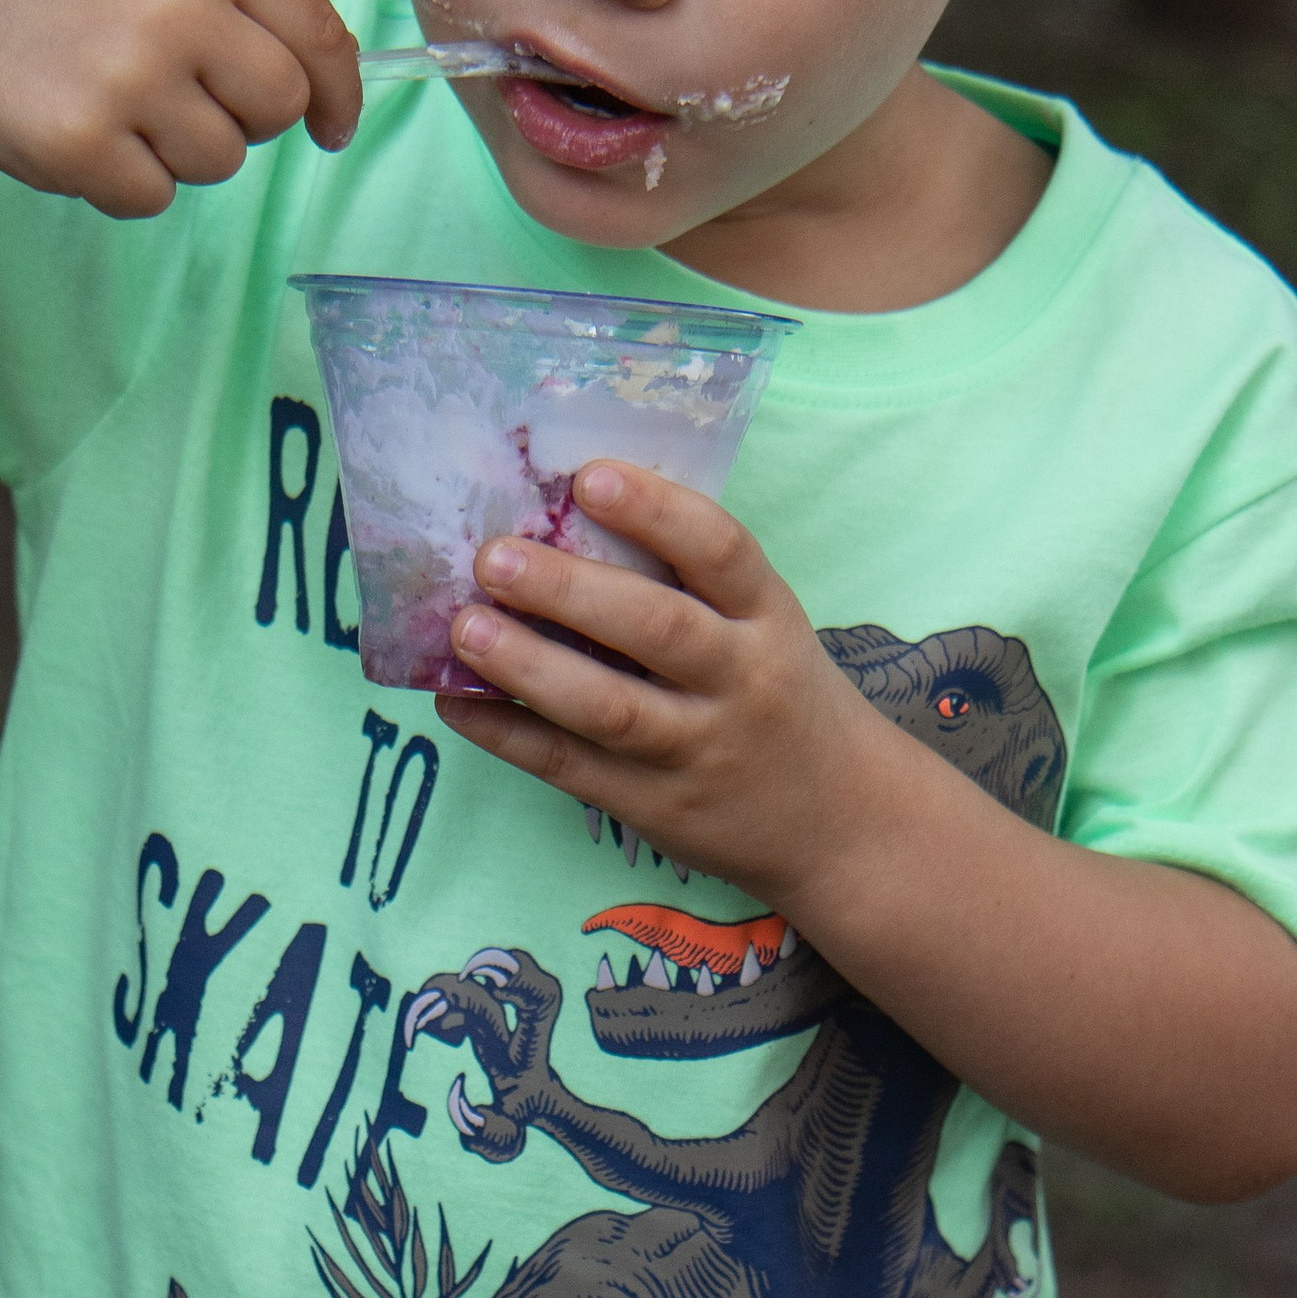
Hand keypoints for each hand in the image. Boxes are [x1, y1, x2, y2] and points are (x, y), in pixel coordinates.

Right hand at [0, 0, 360, 216]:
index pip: (317, 35)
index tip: (332, 124)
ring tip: (115, 99)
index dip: (337, 91)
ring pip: (219, 161)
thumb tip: (327, 78)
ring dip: (178, 150)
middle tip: (186, 99)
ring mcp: (127, 77)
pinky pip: (152, 196)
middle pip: (277, 107)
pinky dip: (122, 180)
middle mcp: (178, 6)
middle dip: (246, 119)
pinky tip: (79, 127)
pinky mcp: (79, 144)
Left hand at [436, 466, 889, 911]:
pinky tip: (456, 702)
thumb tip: (561, 517)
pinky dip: (509, 734)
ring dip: (529, 665)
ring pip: (610, 707)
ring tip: (464, 629)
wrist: (840, 822)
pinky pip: (572, 767)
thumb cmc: (779, 694)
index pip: (721, 551)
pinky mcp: (655, 805)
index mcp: (768, 617)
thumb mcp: (765, 627)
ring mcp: (697, 748)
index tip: (589, 476)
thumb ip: (690, 583)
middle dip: (569, 589)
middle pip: (658, 628)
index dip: (655, 510)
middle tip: (493, 556)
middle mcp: (740, 679)